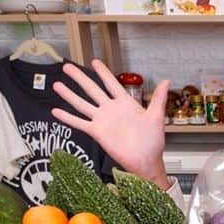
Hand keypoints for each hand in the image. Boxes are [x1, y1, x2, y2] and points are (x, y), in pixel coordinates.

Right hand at [52, 59, 170, 187]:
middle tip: (68, 67)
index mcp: (125, 104)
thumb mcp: (156, 116)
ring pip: (82, 104)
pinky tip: (56, 111)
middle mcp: (111, 110)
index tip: (94, 62)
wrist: (145, 161)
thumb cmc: (153, 141)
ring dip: (69, 95)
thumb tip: (166, 81)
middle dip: (80, 78)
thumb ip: (159, 98)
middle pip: (92, 89)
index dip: (103, 72)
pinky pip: (79, 123)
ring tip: (56, 84)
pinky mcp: (97, 132)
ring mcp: (102, 120)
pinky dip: (67, 117)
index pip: (111, 83)